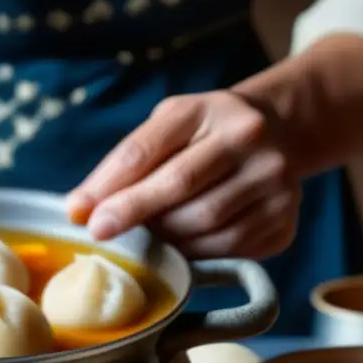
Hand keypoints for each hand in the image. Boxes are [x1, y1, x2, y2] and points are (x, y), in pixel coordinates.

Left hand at [66, 91, 300, 259]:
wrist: (279, 132)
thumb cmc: (203, 135)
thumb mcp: (166, 129)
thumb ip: (122, 164)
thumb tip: (77, 209)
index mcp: (206, 109)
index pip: (147, 149)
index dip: (110, 186)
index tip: (83, 215)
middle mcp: (248, 138)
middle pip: (178, 186)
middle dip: (133, 214)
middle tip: (103, 234)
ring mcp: (274, 179)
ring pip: (203, 223)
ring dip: (165, 238)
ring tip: (148, 237)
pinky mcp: (285, 218)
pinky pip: (228, 248)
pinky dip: (196, 253)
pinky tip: (183, 246)